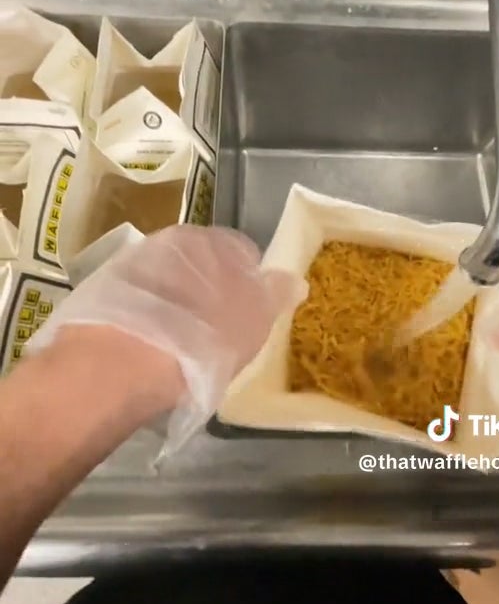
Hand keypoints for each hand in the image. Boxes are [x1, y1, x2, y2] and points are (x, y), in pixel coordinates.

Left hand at [29, 225, 302, 459]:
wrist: (121, 363)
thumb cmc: (204, 338)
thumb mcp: (257, 321)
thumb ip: (277, 294)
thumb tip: (294, 280)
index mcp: (216, 240)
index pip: (244, 252)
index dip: (250, 283)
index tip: (248, 312)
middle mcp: (171, 240)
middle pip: (201, 263)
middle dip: (209, 289)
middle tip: (214, 328)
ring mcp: (131, 263)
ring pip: (166, 281)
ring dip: (174, 302)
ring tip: (177, 341)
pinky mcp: (98, 290)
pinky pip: (135, 300)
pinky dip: (143, 316)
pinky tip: (145, 346)